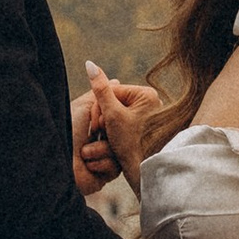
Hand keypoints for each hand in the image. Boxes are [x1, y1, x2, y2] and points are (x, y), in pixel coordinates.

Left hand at [71, 80, 118, 195]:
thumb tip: (116, 81)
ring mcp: (103, 157)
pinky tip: (88, 164)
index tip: (100, 118)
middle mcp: (100, 139)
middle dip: (108, 133)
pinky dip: (101, 164)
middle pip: (122, 133)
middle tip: (94, 133)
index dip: (113, 116)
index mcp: (96, 124)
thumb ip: (100, 94)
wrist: (57, 161)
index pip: (118, 117)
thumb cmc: (66, 130)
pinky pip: (116, 167)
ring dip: (101, 150)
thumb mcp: (83, 107)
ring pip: (121, 151)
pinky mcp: (103, 174)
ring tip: (84, 152)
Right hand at [83, 61, 163, 192]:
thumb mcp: (112, 115)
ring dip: (107, 130)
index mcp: (146, 94)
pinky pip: (121, 128)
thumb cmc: (133, 145)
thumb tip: (89, 64)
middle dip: (104, 121)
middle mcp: (149, 103)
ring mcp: (146, 118)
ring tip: (111, 143)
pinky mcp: (143, 131)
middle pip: (112, 104)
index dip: (100, 109)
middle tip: (103, 135)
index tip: (99, 126)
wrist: (148, 173)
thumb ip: (100, 89)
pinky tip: (116, 147)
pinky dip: (115, 137)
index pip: (110, 92)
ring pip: (115, 117)